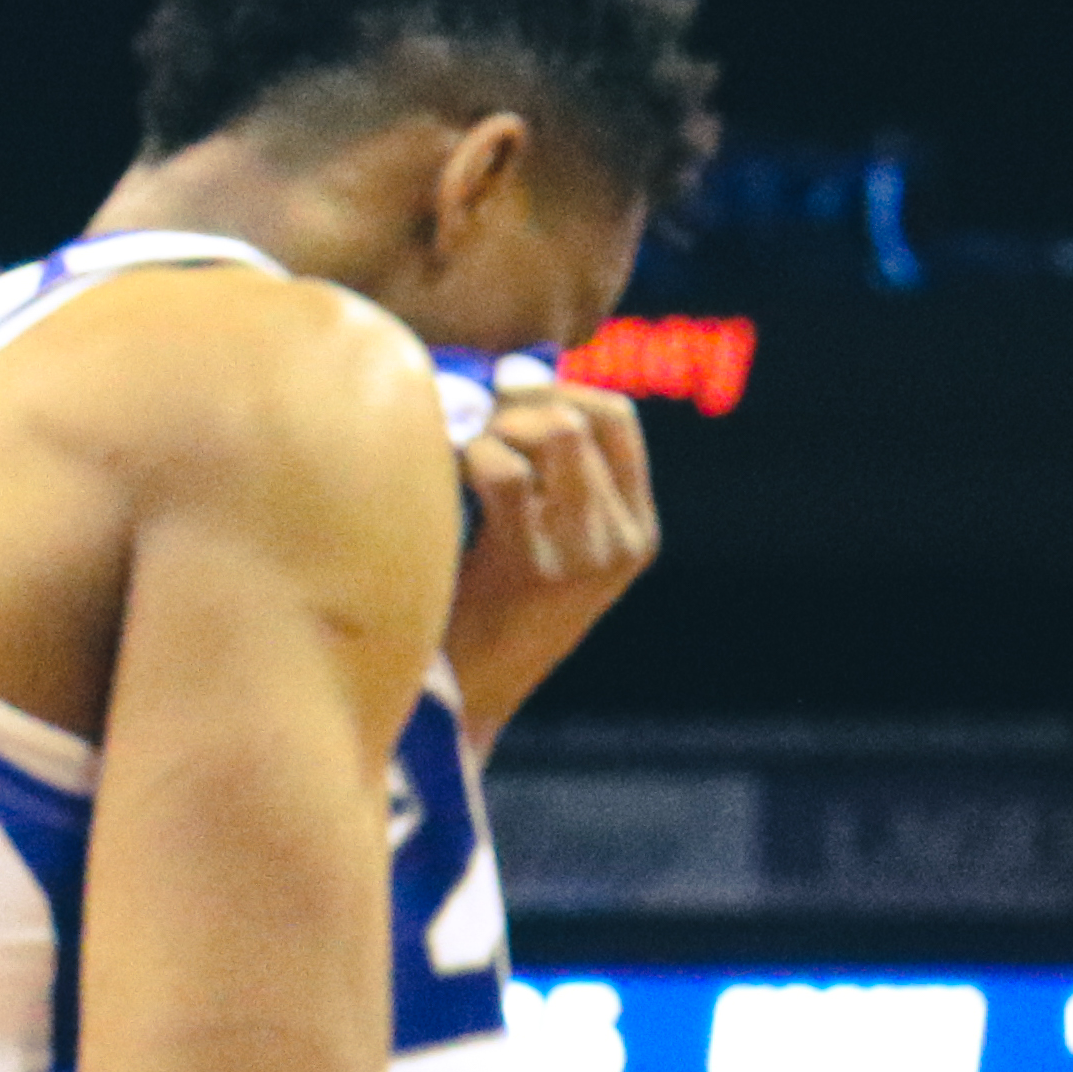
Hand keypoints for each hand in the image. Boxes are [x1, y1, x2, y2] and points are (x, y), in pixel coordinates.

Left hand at [448, 377, 657, 750]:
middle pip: (582, 416)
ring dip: (488, 428)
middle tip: (463, 422)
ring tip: (451, 458)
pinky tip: (436, 478)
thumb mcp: (536, 540)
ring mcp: (584, 551)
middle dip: (513, 402)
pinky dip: (463, 457)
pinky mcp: (534, 564)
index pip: (618, 417)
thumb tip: (512, 371)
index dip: (555, 387)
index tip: (498, 394)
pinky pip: (502, 471)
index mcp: (635, 528)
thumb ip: (542, 471)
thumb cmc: (478, 607)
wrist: (461, 700)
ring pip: (550, 432)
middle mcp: (622, 537)